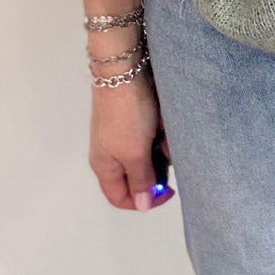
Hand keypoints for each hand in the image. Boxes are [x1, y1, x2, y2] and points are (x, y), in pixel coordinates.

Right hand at [89, 69, 175, 211]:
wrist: (124, 68)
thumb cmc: (127, 115)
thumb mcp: (134, 153)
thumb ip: (140, 179)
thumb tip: (141, 206)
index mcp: (105, 166)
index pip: (120, 198)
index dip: (143, 202)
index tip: (167, 191)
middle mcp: (112, 152)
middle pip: (137, 174)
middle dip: (156, 167)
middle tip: (169, 156)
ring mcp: (123, 132)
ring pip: (148, 152)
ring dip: (161, 146)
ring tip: (167, 134)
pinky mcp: (135, 116)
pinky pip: (152, 132)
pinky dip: (161, 129)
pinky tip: (165, 121)